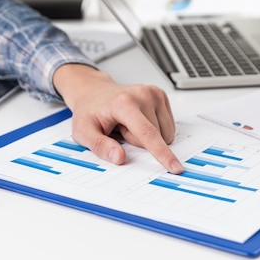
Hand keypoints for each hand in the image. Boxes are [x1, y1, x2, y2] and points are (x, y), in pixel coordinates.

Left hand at [53, 64, 183, 173]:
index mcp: (124, 103)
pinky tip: (138, 120)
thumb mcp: (84, 132)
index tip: (175, 167)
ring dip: (147, 136)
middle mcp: (142, 94)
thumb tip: (119, 157)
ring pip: (164, 133)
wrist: (94, 93)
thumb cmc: (90, 112)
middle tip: (120, 130)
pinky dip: (154, 129)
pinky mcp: (160, 95)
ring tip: (128, 125)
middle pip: (155, 137)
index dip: (162, 153)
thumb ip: (100, 146)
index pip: (147, 133)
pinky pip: (167, 127)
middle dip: (138, 142)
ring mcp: (153, 93)